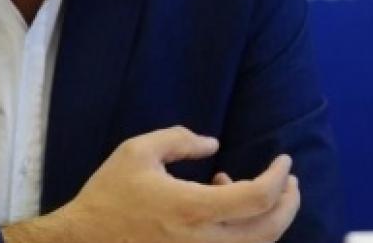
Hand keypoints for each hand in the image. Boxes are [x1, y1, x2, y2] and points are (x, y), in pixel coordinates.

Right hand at [2, 126, 299, 242]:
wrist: (82, 242)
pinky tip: (223, 209)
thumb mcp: (137, 152)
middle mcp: (204, 242)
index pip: (258, 198)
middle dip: (288, 202)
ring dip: (267, 218)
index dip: (279, 178)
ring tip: (250, 189)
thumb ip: (179, 140)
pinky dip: (244, 233)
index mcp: (193, 209)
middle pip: (269, 230)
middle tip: (289, 180)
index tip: (284, 160)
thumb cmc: (109, 195)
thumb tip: (213, 144)